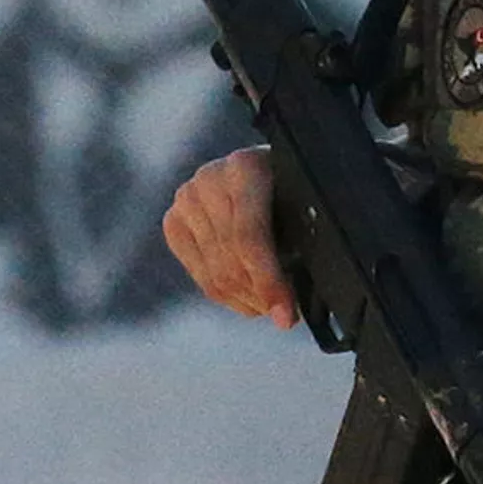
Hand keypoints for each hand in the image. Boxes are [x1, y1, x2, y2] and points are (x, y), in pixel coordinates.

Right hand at [162, 147, 296, 328]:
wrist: (269, 166)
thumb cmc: (297, 187)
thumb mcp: (308, 201)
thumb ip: (307, 235)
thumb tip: (301, 291)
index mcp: (247, 166)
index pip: (250, 237)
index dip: (269, 281)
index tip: (288, 316)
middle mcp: (209, 178)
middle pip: (230, 260)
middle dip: (262, 296)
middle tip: (288, 316)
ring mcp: (187, 199)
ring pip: (215, 274)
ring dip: (247, 300)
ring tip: (273, 307)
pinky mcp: (174, 221)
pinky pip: (200, 274)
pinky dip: (227, 296)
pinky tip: (251, 300)